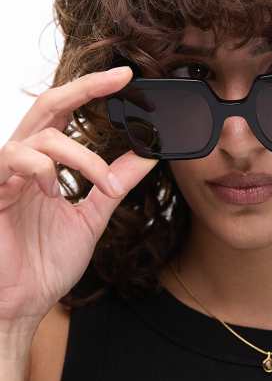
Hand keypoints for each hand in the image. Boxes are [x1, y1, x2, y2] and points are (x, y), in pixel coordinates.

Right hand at [0, 65, 157, 331]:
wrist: (21, 303)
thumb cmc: (44, 262)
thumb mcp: (92, 215)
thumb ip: (115, 183)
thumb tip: (148, 156)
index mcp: (46, 163)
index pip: (68, 113)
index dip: (93, 90)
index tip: (127, 77)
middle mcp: (23, 160)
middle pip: (49, 104)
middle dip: (84, 88)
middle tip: (120, 79)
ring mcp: (4, 174)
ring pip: (41, 135)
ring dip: (80, 155)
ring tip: (101, 183)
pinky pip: (12, 159)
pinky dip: (41, 168)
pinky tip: (54, 191)